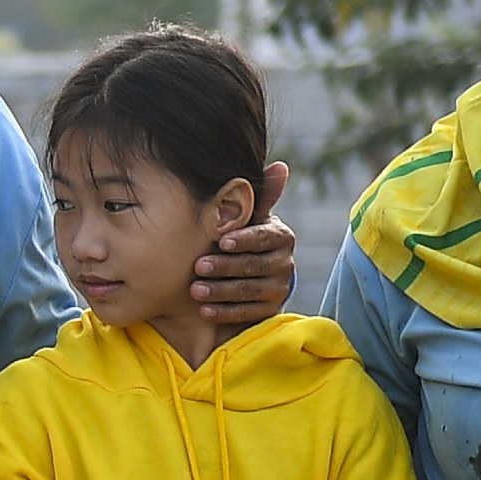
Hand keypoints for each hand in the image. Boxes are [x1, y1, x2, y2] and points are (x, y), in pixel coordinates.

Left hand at [193, 161, 296, 327]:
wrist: (249, 272)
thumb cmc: (242, 236)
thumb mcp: (249, 216)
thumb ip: (259, 195)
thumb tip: (280, 166)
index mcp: (281, 237)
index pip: (263, 238)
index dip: (244, 239)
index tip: (221, 241)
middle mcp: (285, 263)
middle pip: (254, 266)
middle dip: (225, 267)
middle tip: (198, 266)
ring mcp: (279, 289)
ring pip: (249, 291)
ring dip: (220, 291)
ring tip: (195, 290)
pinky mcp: (269, 311)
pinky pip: (246, 313)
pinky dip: (224, 312)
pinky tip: (203, 310)